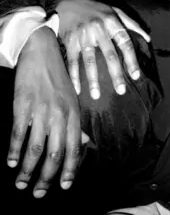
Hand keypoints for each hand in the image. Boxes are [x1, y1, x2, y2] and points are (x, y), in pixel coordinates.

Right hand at [8, 27, 87, 197]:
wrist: (43, 52)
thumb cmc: (58, 79)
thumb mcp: (73, 100)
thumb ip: (77, 124)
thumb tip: (85, 145)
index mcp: (74, 113)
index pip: (75, 147)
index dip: (70, 169)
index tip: (64, 186)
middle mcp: (61, 114)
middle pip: (56, 153)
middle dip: (47, 177)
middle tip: (38, 192)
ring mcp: (42, 109)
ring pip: (36, 148)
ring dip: (27, 169)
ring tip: (21, 183)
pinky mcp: (23, 104)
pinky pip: (18, 133)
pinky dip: (13, 150)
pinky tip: (10, 162)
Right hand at [56, 0, 149, 98]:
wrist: (68, 0)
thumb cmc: (96, 8)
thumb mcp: (115, 11)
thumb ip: (132, 24)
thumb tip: (147, 38)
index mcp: (112, 22)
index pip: (125, 43)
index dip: (131, 60)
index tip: (136, 76)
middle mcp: (99, 29)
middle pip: (109, 55)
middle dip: (116, 74)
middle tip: (121, 91)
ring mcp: (83, 35)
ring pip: (89, 61)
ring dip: (93, 80)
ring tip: (97, 96)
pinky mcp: (69, 40)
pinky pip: (72, 61)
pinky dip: (74, 76)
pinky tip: (77, 89)